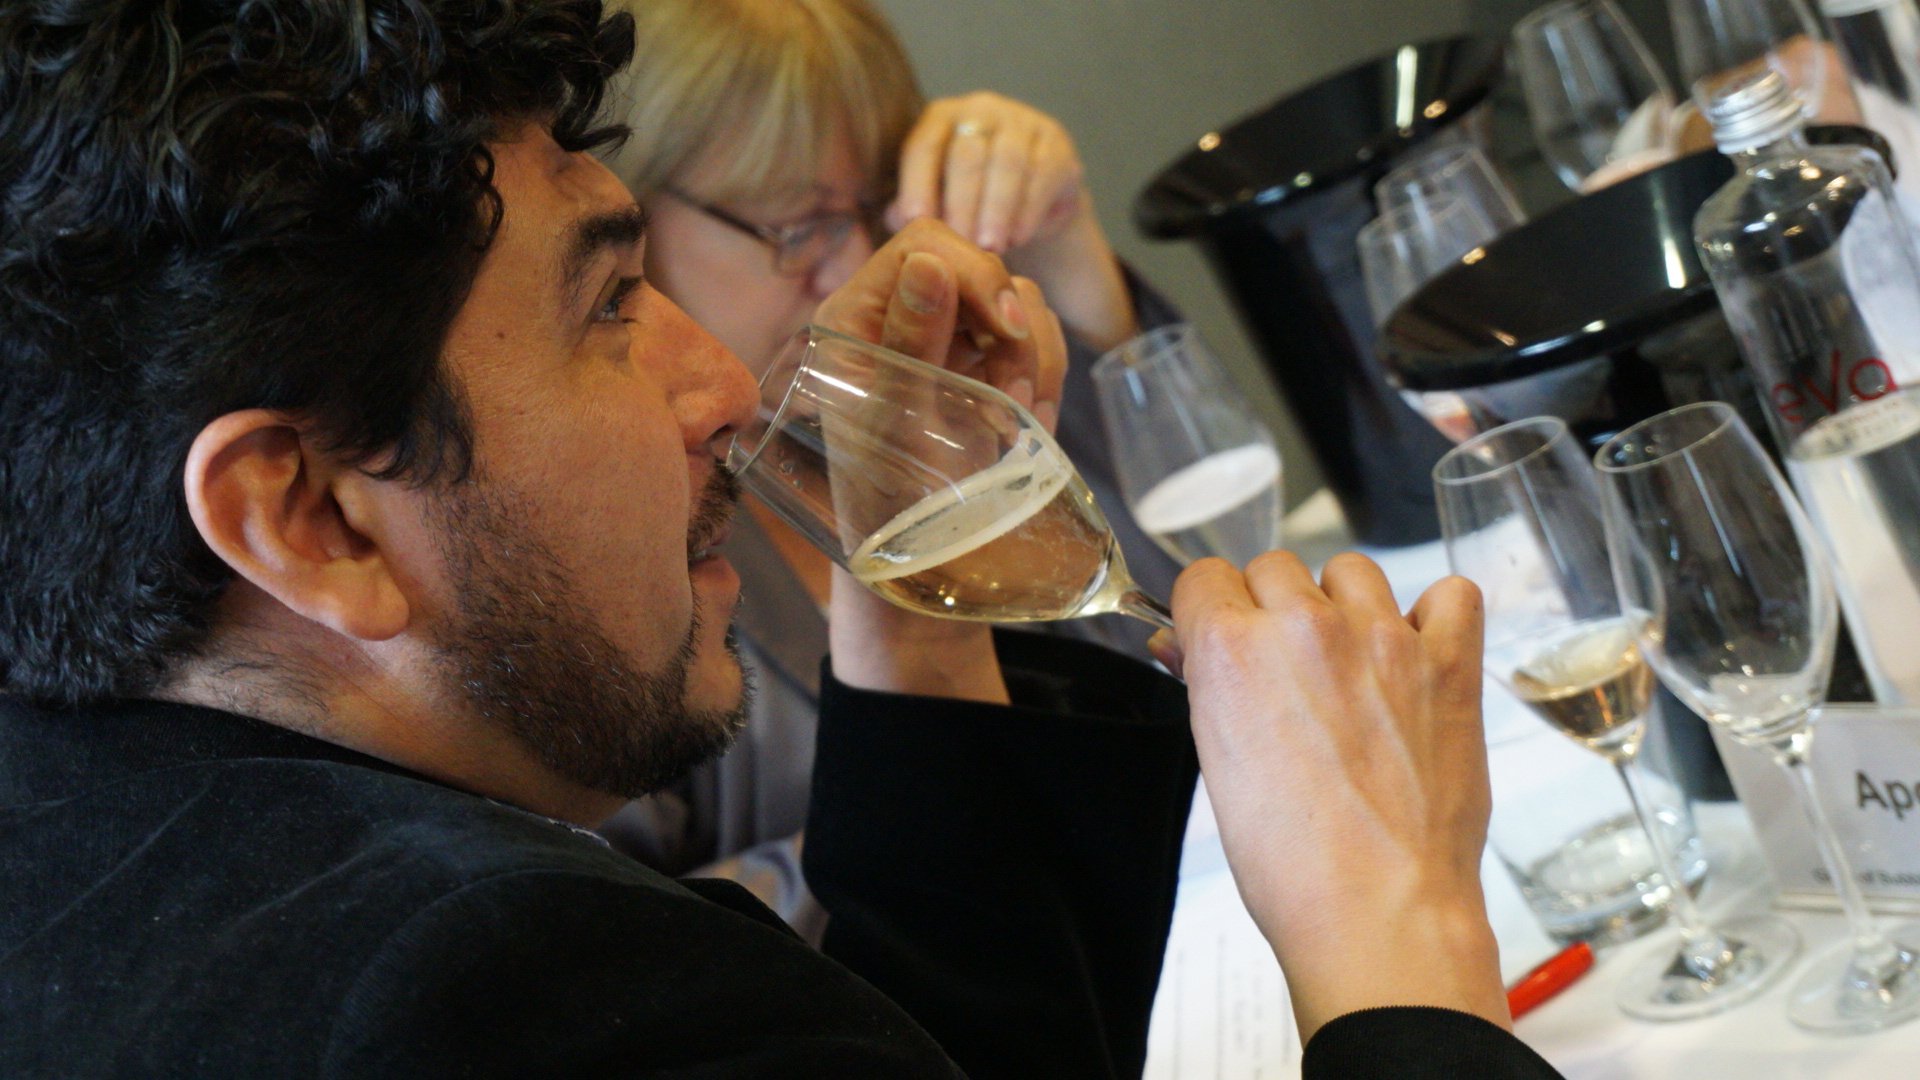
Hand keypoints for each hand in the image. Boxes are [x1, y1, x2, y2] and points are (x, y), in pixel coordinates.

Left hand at [813, 220, 1067, 700]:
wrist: (925, 570)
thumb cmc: (890, 506)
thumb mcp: (895, 422)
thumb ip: (910, 337)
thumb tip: (930, 261)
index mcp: (854, 317)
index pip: (925, 244)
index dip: (976, 274)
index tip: (1006, 331)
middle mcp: (899, 316)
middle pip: (981, 265)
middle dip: (1012, 327)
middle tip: (1015, 393)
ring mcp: (947, 341)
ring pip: (1018, 302)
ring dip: (1033, 357)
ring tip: (1019, 417)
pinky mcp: (983, 367)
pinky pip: (1036, 340)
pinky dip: (1046, 376)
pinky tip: (1030, 422)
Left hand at [886, 93, 1136, 351]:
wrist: (1029, 205)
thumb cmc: (968, 204)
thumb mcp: (935, 204)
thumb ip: (911, 210)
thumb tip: (899, 220)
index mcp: (940, 120)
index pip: (923, 146)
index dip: (918, 183)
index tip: (916, 222)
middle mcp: (980, 111)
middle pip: (968, 154)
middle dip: (962, 204)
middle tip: (959, 247)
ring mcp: (1022, 122)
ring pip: (1008, 162)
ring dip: (997, 209)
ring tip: (990, 249)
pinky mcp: (1056, 144)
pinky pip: (1043, 173)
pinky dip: (1029, 209)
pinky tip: (1018, 237)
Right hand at [1151, 553, 1506, 1039]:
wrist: (1378, 912)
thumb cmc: (1293, 863)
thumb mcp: (1218, 764)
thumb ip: (1206, 685)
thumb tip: (1187, 644)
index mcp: (1232, 649)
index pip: (1206, 576)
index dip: (1211, 609)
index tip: (1222, 632)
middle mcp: (1306, 628)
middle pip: (1274, 568)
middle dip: (1271, 609)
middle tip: (1284, 666)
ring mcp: (1384, 639)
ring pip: (1350, 570)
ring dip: (1343, 603)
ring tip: (1349, 660)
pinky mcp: (1449, 662)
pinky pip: (1449, 594)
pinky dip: (1434, 613)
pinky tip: (1416, 652)